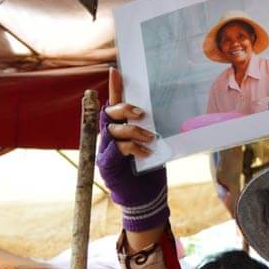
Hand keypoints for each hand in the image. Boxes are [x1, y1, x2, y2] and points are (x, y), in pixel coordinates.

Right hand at [97, 68, 168, 233]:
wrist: (144, 198)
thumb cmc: (149, 170)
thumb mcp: (153, 146)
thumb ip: (149, 130)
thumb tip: (162, 112)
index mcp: (119, 128)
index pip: (114, 104)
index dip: (114, 88)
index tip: (115, 71)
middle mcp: (109, 137)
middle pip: (109, 113)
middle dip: (125, 109)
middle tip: (143, 114)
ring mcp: (106, 150)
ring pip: (113, 130)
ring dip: (133, 131)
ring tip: (150, 138)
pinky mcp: (107, 164)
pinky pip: (117, 149)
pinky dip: (133, 149)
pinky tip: (146, 153)